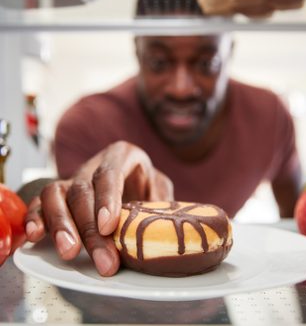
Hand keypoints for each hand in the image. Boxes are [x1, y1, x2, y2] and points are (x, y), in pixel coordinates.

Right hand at [24, 141, 173, 275]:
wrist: (132, 175)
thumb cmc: (146, 182)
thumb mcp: (160, 186)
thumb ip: (160, 201)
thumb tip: (159, 227)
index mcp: (123, 155)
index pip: (110, 173)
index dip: (107, 199)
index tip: (107, 227)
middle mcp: (95, 163)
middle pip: (83, 191)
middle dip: (90, 229)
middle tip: (103, 261)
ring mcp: (74, 177)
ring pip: (56, 194)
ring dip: (60, 225)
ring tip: (69, 252)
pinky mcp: (60, 192)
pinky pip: (41, 201)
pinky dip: (36, 217)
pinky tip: (35, 236)